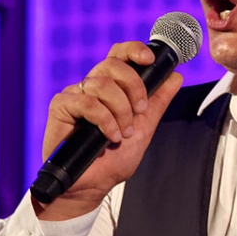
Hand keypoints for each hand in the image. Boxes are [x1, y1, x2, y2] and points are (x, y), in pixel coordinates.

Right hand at [35, 41, 183, 220]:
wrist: (92, 185)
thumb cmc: (112, 159)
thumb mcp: (144, 129)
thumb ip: (157, 102)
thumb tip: (176, 76)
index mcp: (111, 87)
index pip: (120, 55)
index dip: (134, 50)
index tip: (150, 59)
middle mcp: (92, 86)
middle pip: (112, 63)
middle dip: (133, 87)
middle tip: (139, 111)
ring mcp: (75, 95)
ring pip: (101, 83)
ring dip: (119, 110)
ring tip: (122, 133)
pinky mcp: (60, 106)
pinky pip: (86, 101)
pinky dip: (104, 120)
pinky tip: (109, 137)